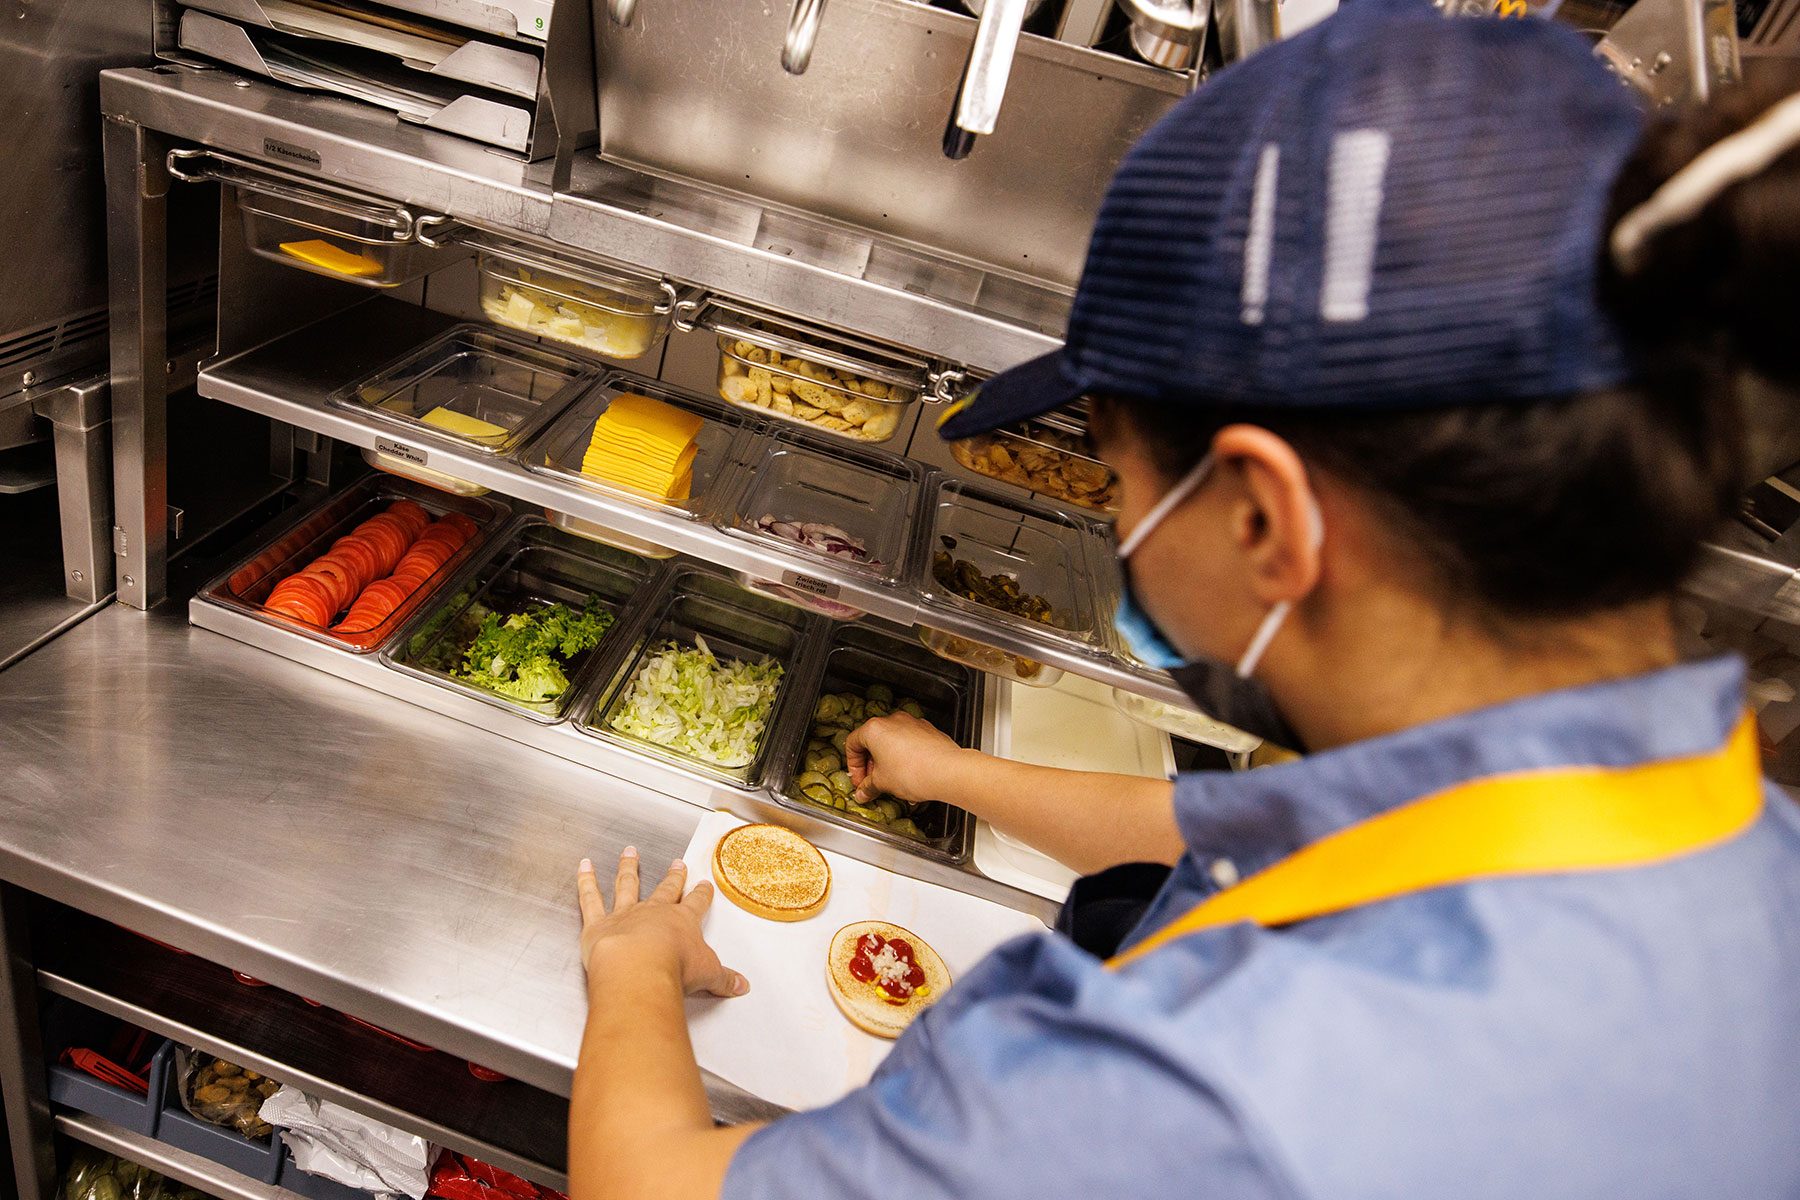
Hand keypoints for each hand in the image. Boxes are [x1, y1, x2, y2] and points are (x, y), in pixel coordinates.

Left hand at [576, 850, 747, 997]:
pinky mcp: (598, 924)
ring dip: (629, 868)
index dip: (701, 894)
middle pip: (665, 889)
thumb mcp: (709, 975)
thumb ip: (724, 979)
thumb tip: (741, 985)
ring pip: (627, 885)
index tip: (703, 885)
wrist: (640, 970)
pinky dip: (586, 881)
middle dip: (673, 876)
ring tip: (629, 853)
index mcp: (682, 921)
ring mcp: (625, 914)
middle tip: (677, 863)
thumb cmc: (673, 969)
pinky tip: (584, 867)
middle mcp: (654, 912)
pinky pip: (590, 899)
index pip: (695, 904)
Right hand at [845, 711, 967, 804]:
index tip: (859, 781)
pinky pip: (910, 743)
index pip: (853, 744)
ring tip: (893, 782)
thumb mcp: (882, 783)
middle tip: (873, 783)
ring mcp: (913, 723)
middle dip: (872, 765)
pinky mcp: (928, 731)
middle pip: (873, 742)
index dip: (853, 766)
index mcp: (875, 729)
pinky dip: (906, 758)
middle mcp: (893, 721)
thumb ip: (868, 787)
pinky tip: (910, 776)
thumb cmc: (913, 772)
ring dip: (889, 762)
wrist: (948, 771)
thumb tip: (863, 792)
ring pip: (893, 742)